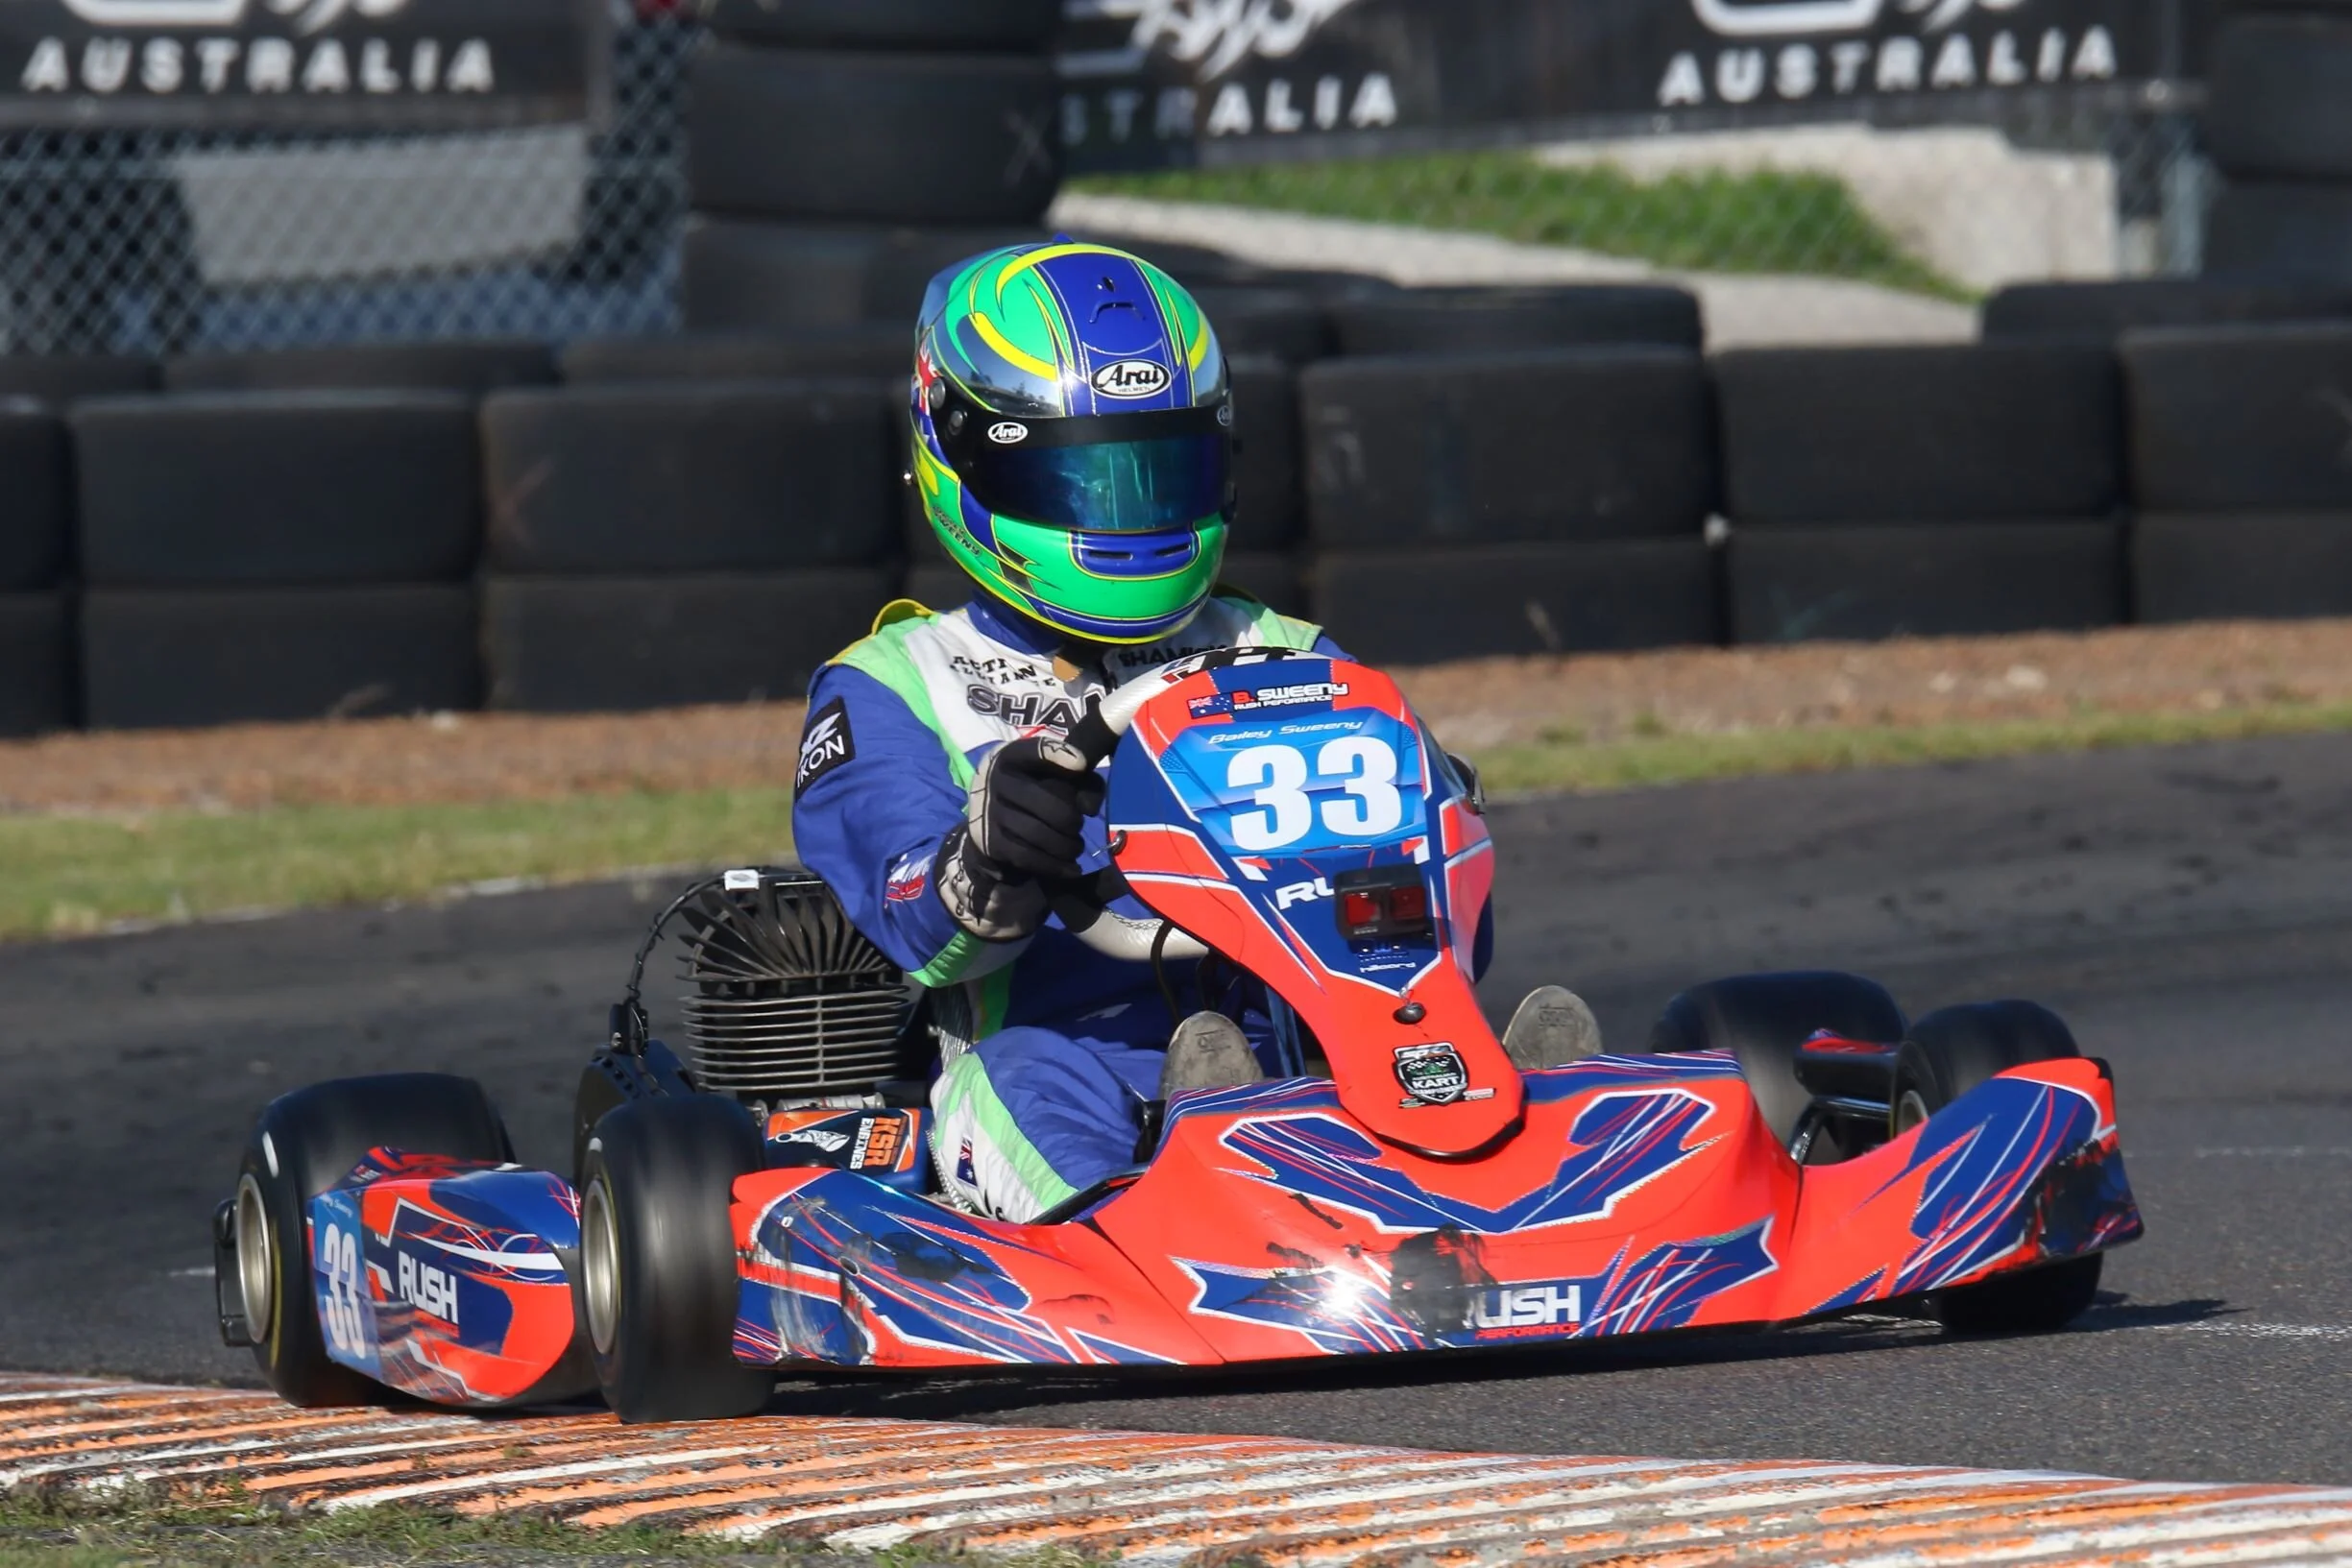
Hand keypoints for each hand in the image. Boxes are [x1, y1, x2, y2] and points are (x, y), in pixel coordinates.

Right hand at [934, 736, 1104, 941]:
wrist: (987, 818)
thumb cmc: (1031, 790)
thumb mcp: (1050, 774)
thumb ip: (1080, 779)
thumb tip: (1089, 807)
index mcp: (1012, 757)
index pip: (1034, 751)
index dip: (1058, 755)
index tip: (1081, 765)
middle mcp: (995, 781)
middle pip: (1045, 802)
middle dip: (1071, 819)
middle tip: (1078, 826)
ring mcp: (990, 813)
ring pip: (1037, 833)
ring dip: (1066, 845)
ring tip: (1075, 847)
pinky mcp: (991, 843)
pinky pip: (1027, 857)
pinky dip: (1054, 866)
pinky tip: (1071, 869)